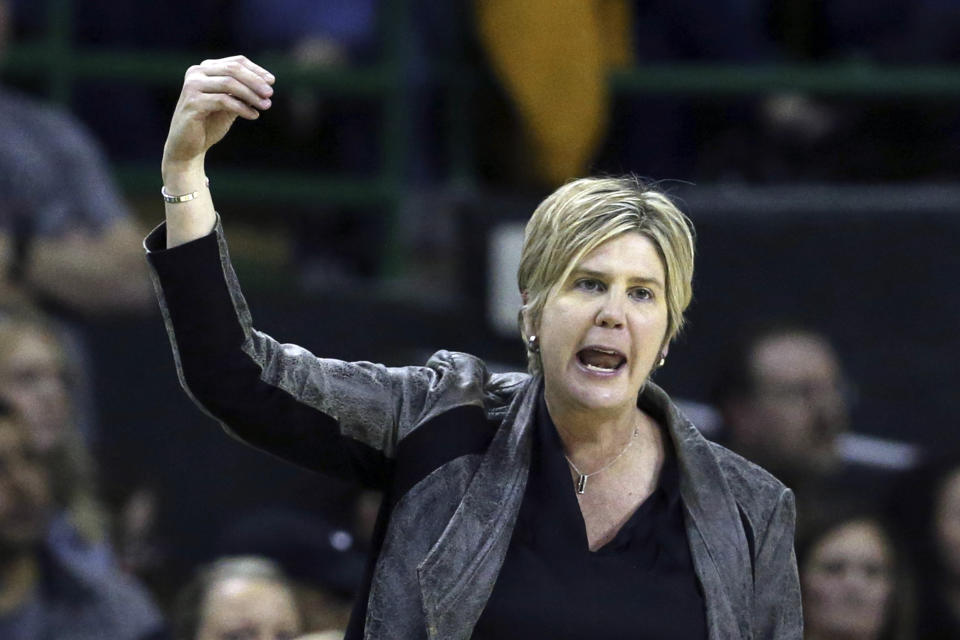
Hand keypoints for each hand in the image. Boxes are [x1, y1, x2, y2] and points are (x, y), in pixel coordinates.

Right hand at [162, 55, 274, 172]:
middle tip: (270, 93)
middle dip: (255, 81)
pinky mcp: (193, 102)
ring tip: (266, 106)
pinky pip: (223, 101)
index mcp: (205, 69)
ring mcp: (192, 86)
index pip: (235, 62)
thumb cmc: (209, 124)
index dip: (256, 70)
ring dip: (251, 95)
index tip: (272, 81)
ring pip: (229, 83)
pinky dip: (242, 108)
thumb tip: (266, 85)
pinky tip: (254, 115)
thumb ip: (243, 94)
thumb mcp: (230, 106)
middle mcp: (196, 73)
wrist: (188, 146)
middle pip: (233, 69)